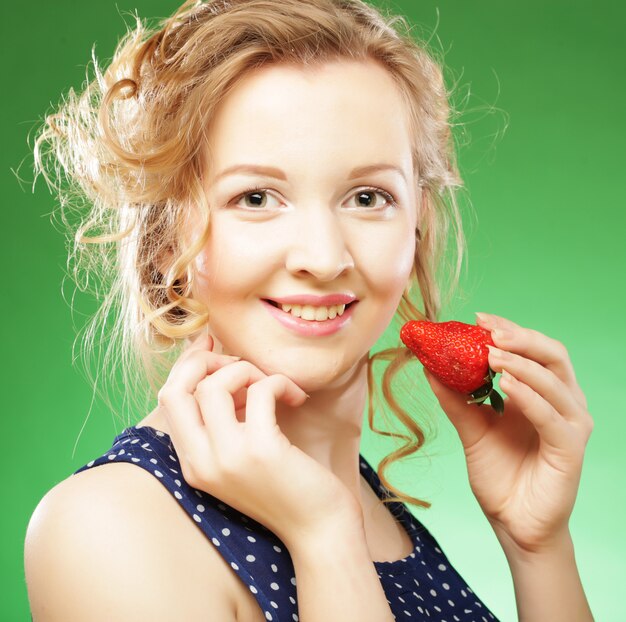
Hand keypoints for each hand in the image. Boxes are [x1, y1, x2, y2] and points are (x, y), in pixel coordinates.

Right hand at [156, 332, 361, 548]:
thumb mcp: (241, 456)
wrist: (319, 529)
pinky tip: (296, 396)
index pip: (169, 400)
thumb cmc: (285, 487)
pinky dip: (278, 382)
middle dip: (205, 362)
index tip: (210, 344)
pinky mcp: (261, 450)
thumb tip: (219, 368)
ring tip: (272, 385)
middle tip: (242, 364)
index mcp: (192, 464)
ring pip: (214, 386)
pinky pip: (259, 391)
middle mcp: (201, 462)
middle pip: (177, 390)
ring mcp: (228, 458)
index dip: (186, 365)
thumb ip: (222, 422)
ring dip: (247, 372)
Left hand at [423, 313, 593, 554]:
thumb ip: (455, 397)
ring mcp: (569, 424)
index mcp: (540, 392)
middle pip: (552, 354)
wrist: (512, 522)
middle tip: (488, 330)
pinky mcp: (570, 448)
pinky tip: (505, 385)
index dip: (507, 329)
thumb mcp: (471, 428)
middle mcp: (561, 402)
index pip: (531, 349)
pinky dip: (529, 395)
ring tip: (490, 353)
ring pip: (554, 379)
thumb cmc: (499, 474)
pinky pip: (552, 415)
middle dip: (520, 336)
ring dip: (521, 361)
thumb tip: (429, 364)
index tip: (476, 318)